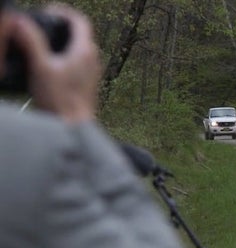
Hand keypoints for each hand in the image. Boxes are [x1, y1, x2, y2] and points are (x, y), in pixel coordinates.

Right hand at [0, 5, 99, 123]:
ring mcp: (93, 71)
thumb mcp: (41, 67)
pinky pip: (80, 62)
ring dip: (65, 42)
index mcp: (85, 51)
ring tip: (46, 44)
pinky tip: (52, 64)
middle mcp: (93, 59)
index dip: (64, 13)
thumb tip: (22, 23)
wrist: (74, 126)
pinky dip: (68, 56)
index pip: (80, 21)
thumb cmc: (60, 100)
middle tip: (45, 26)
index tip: (49, 12)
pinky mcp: (89, 82)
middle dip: (63, 27)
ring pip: (81, 48)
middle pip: (81, 34)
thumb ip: (31, 43)